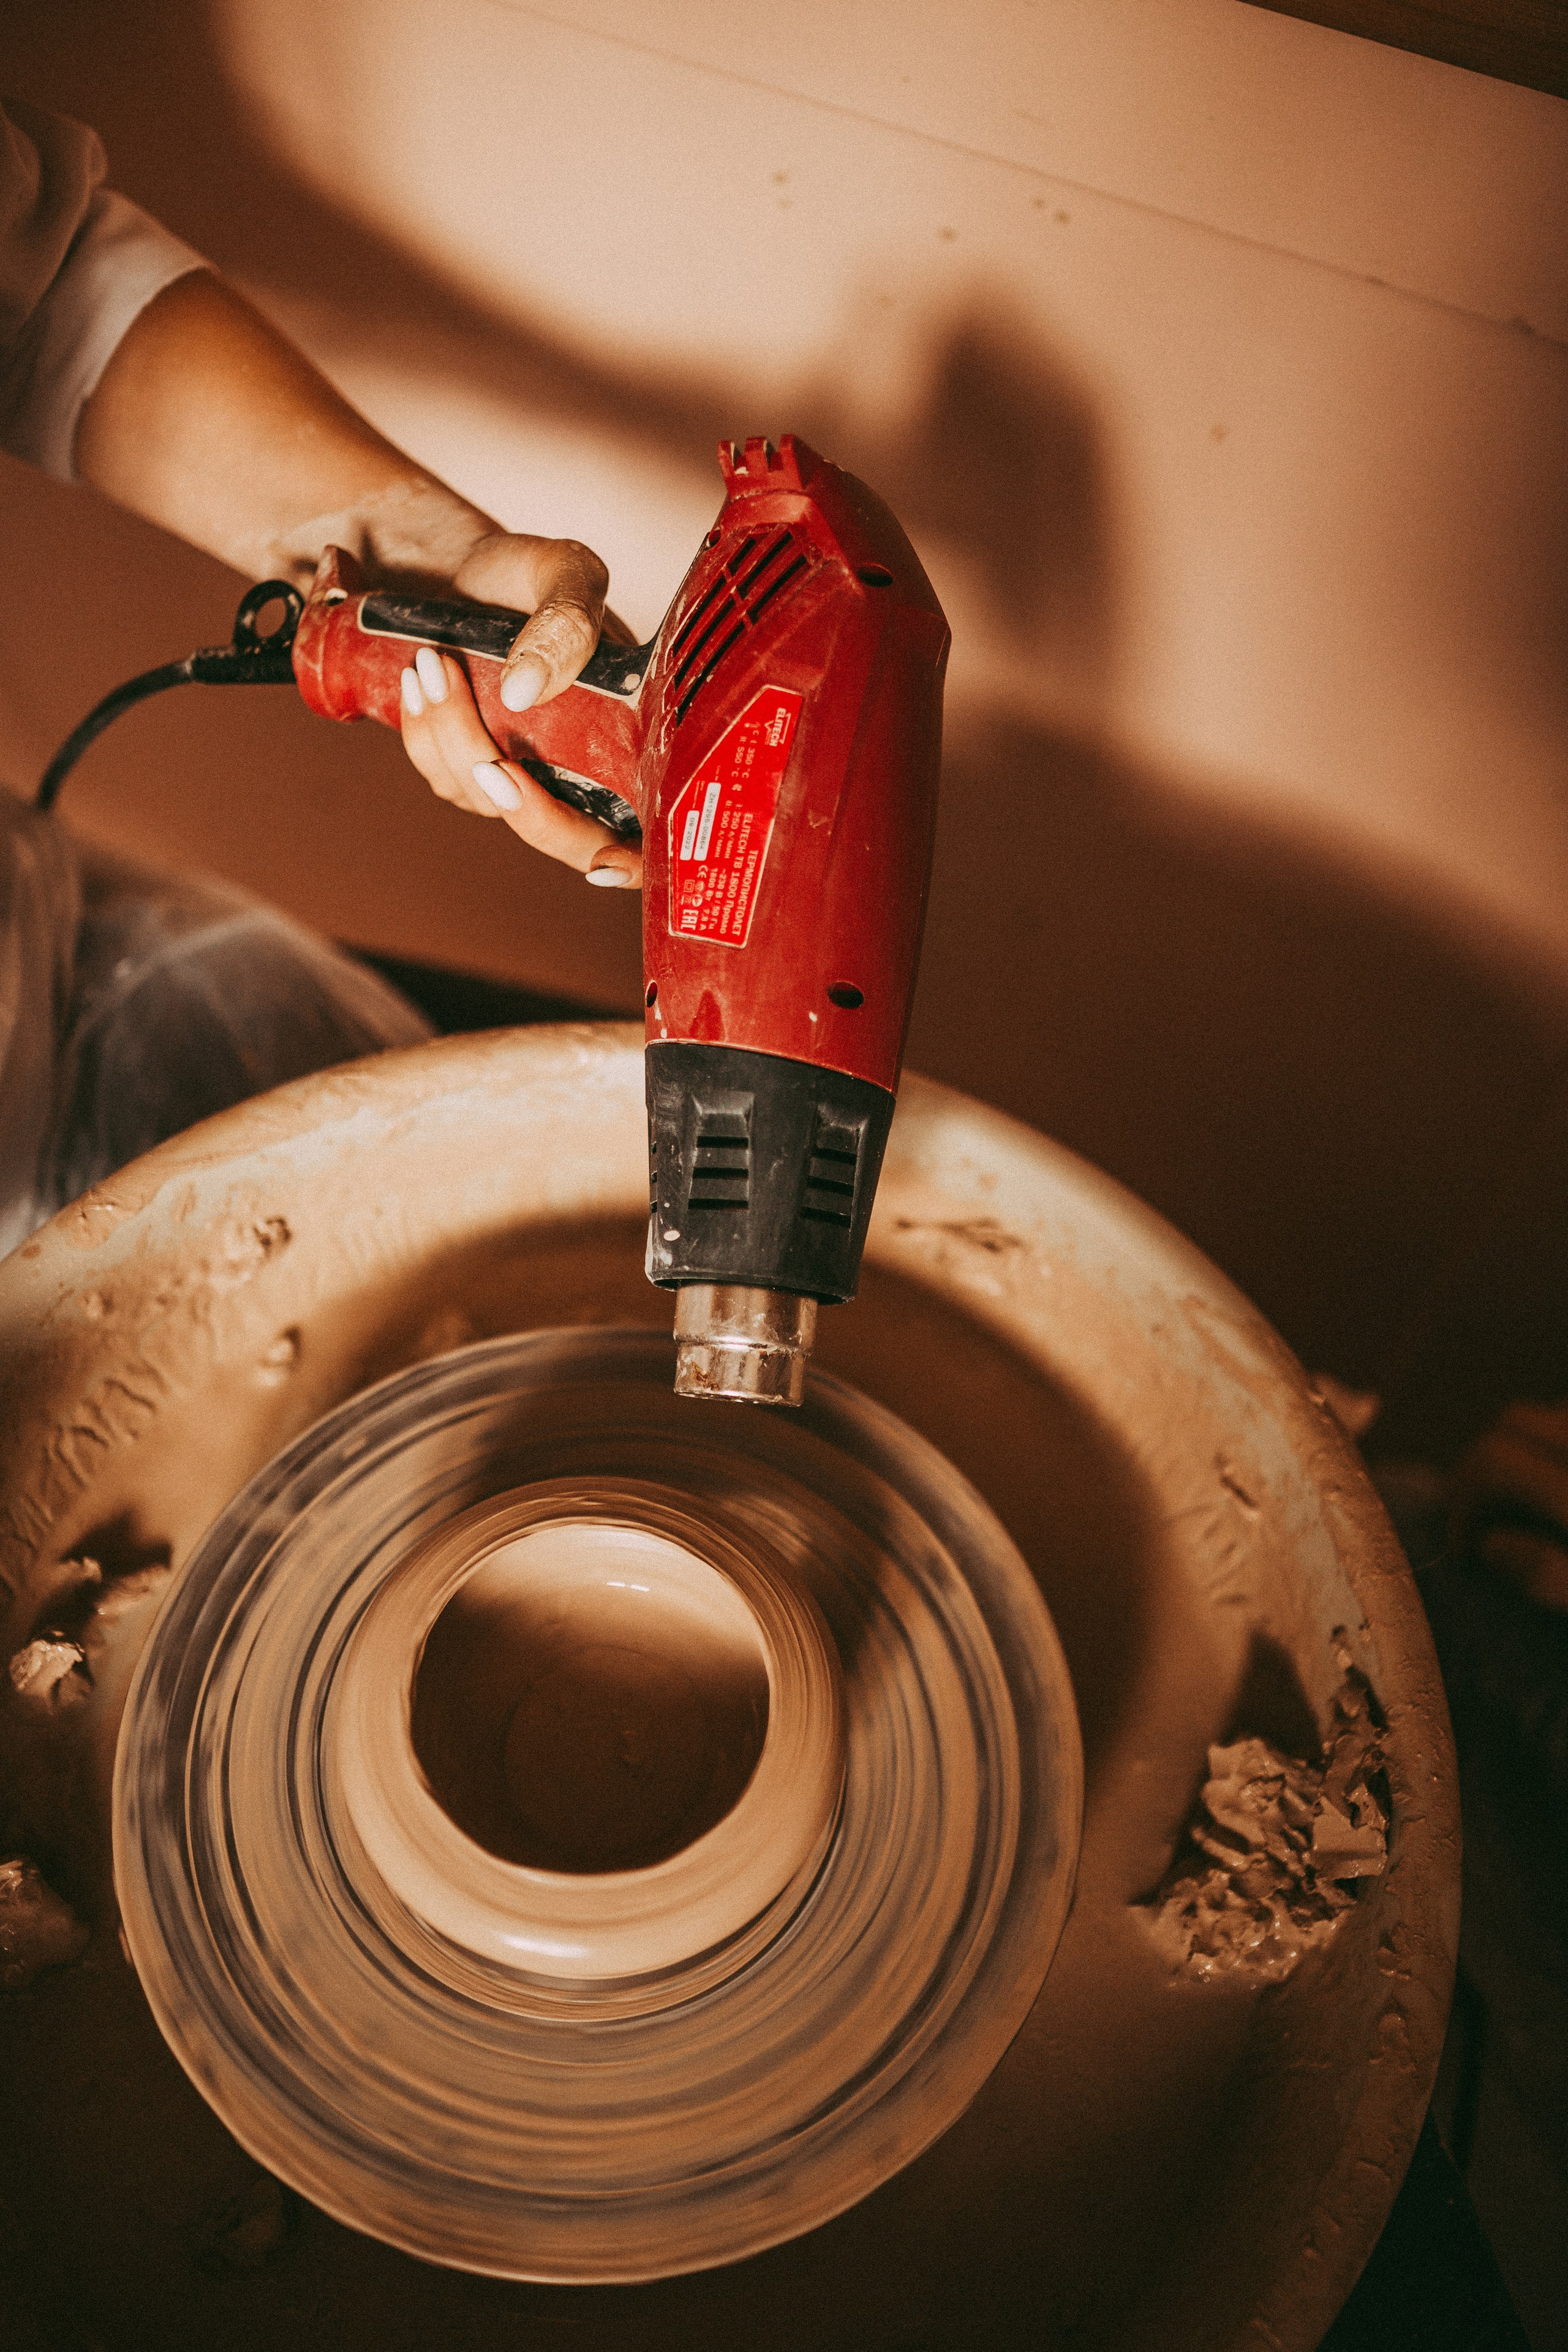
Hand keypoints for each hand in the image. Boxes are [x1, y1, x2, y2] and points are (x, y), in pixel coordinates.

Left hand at [397, 529, 642, 887]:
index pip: (644, 832)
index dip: (628, 863)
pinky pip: (446, 777)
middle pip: (564, 838)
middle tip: (492, 761)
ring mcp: (526, 774)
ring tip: (433, 663)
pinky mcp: (473, 767)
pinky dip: (426, 735)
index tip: (602, 865)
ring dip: (454, 741)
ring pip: (491, 800)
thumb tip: (525, 690)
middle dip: (522, 805)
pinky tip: (419, 682)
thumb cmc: (529, 574)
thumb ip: (563, 622)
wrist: (466, 568)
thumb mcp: (563, 573)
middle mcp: (584, 768)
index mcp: (632, 736)